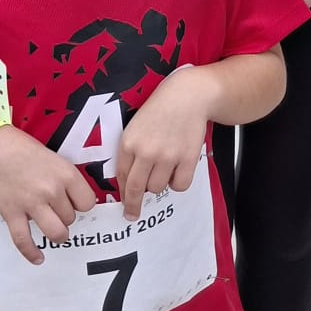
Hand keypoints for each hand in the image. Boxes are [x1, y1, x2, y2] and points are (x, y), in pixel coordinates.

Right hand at [0, 125, 97, 265]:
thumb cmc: (23, 150)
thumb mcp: (54, 159)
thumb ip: (65, 179)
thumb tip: (74, 200)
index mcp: (66, 174)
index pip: (87, 203)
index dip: (81, 205)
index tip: (74, 203)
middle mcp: (52, 190)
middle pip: (70, 218)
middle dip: (64, 216)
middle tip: (55, 209)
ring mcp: (32, 203)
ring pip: (56, 233)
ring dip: (57, 235)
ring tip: (55, 232)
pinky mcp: (12, 213)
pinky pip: (24, 240)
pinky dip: (32, 253)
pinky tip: (38, 258)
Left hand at [114, 67, 213, 212]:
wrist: (188, 96)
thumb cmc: (161, 109)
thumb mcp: (136, 126)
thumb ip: (130, 151)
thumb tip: (128, 180)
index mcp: (129, 142)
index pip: (122, 177)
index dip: (123, 193)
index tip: (124, 204)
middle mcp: (146, 151)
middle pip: (137, 189)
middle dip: (133, 205)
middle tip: (133, 214)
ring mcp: (167, 156)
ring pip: (158, 188)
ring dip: (159, 185)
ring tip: (164, 170)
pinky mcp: (187, 158)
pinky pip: (179, 185)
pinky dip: (178, 183)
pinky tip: (178, 170)